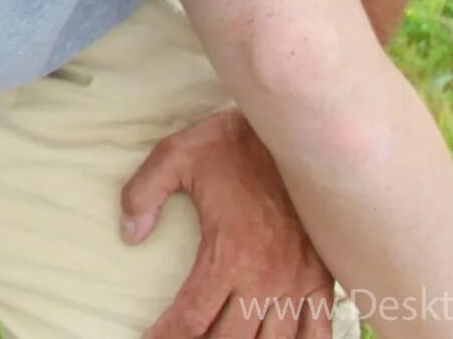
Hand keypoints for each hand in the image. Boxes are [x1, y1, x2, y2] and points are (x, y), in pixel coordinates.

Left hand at [124, 110, 338, 338]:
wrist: (301, 133)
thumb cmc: (236, 144)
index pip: (191, 317)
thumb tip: (129, 234)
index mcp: (228, 255)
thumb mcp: (177, 155)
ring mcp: (298, 284)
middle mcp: (266, 279)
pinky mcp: (323, 279)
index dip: (166, 337)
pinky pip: (318, 332)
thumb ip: (144, 193)